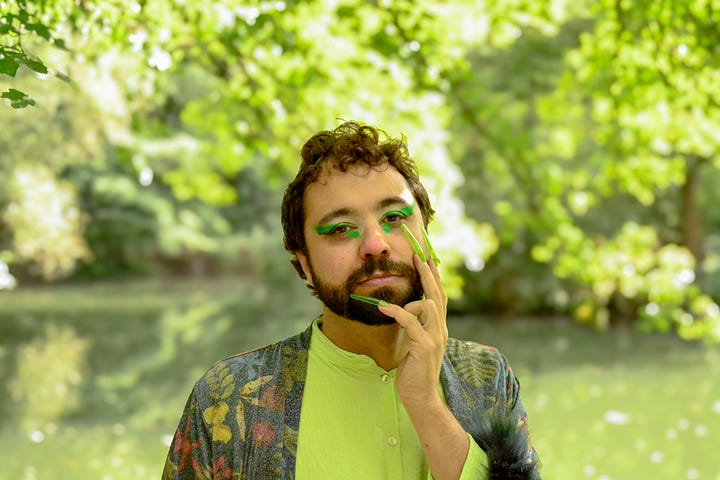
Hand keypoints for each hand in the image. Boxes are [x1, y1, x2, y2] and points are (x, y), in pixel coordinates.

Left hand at [378, 253, 447, 407]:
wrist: (421, 397)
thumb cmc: (414, 372)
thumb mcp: (416, 344)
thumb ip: (415, 327)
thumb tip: (406, 311)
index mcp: (438, 327)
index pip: (439, 295)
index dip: (433, 276)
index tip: (426, 258)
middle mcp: (440, 329)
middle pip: (438, 294)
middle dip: (428, 273)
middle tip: (418, 255)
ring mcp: (434, 337)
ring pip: (430, 304)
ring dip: (412, 297)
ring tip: (394, 297)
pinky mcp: (424, 346)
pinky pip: (411, 322)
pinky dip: (397, 311)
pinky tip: (383, 307)